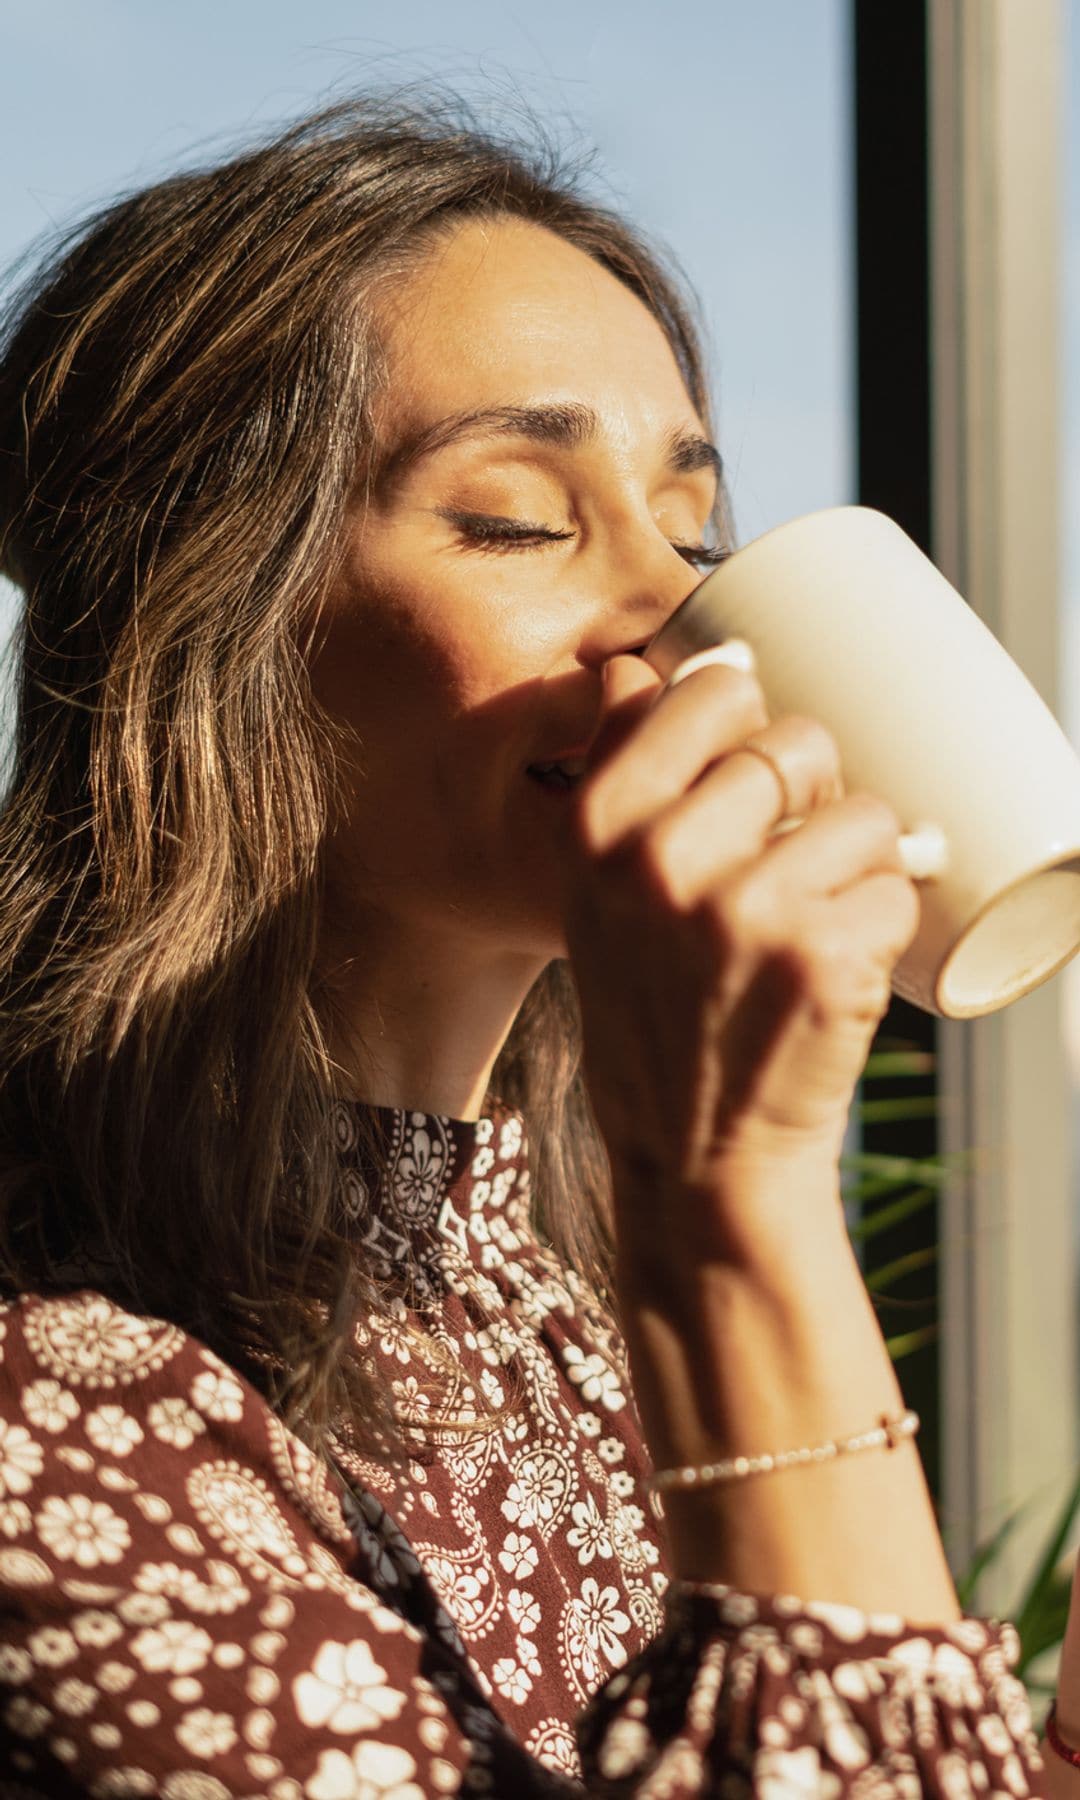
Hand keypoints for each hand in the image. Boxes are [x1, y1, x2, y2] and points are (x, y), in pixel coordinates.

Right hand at [557, 651, 920, 1238]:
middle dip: (811, 797)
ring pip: (862, 812)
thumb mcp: (592, 897)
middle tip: (787, 866)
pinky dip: (883, 927)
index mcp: (598, 827)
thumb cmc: (652, 1016)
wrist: (696, 1158)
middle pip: (795, 742)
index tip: (748, 768)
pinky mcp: (821, 954)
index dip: (746, 719)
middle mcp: (661, 857)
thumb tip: (642, 667)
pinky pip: (896, 884)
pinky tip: (833, 974)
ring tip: (809, 927)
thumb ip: (618, 783)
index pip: (704, 689)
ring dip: (857, 866)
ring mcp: (743, 906)